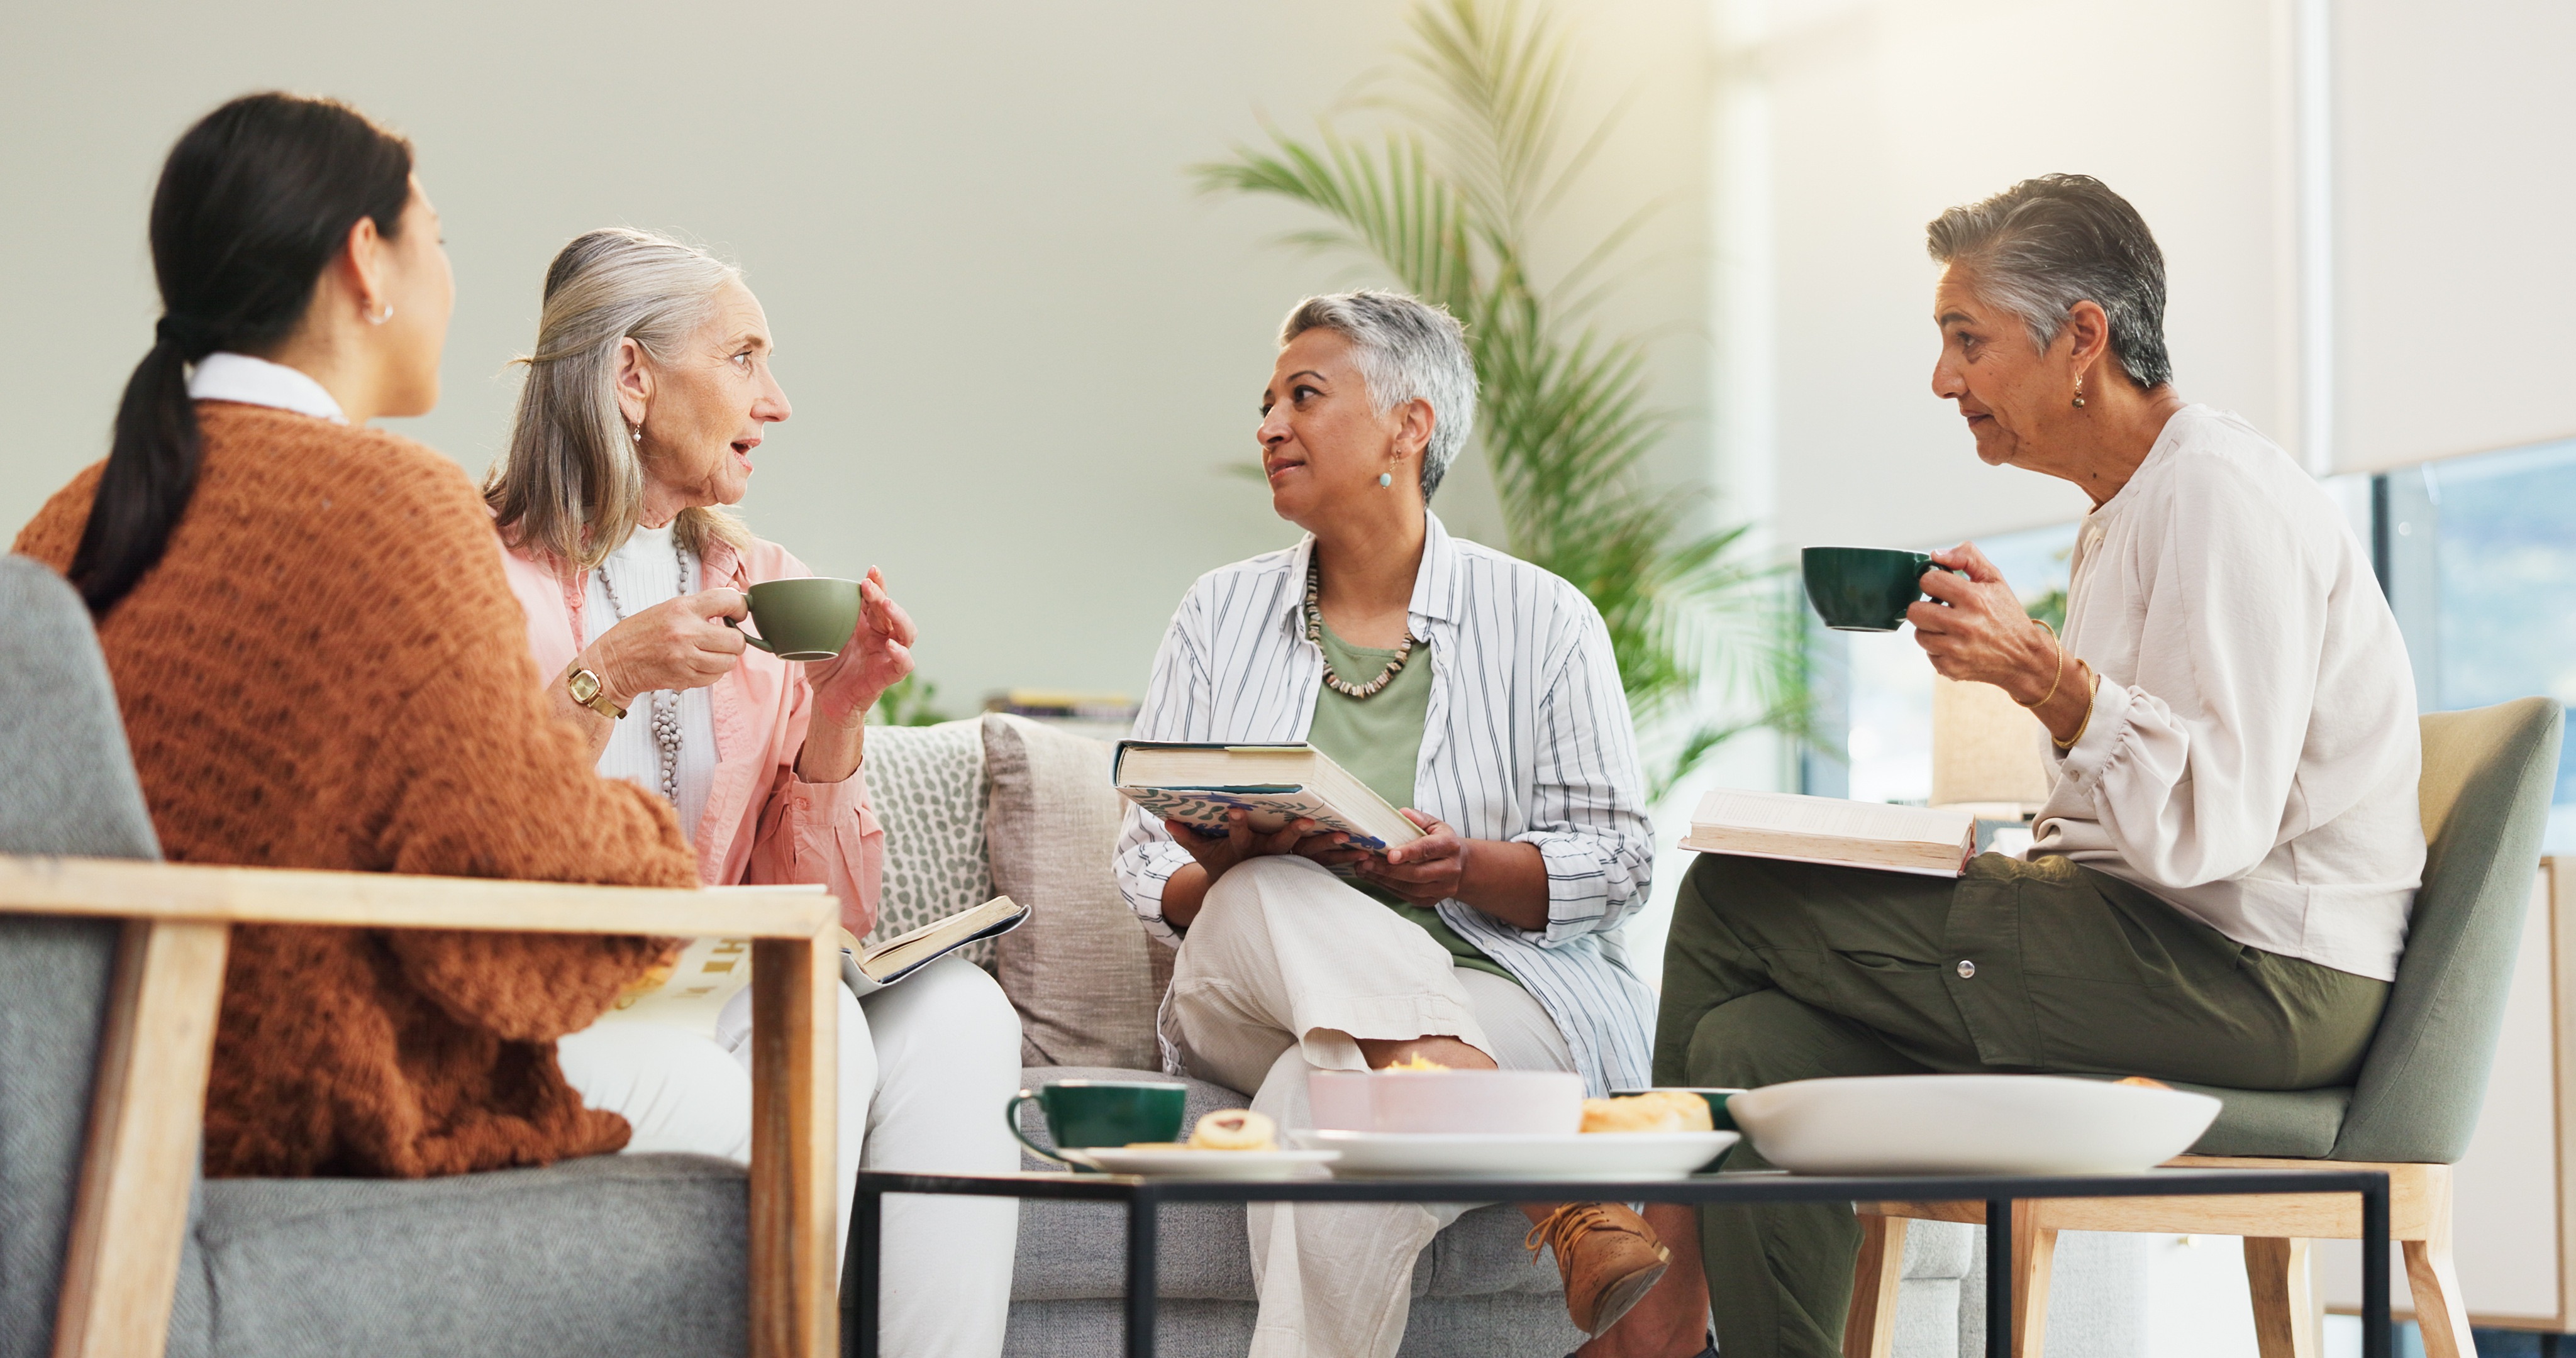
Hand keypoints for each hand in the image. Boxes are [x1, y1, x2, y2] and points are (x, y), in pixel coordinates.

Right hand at [585, 587, 748, 705]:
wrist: (613, 662)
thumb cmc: (640, 632)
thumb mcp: (668, 608)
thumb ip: (701, 604)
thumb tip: (736, 592)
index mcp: (682, 608)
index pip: (728, 600)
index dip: (741, 607)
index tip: (738, 613)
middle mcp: (686, 632)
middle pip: (736, 639)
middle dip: (735, 640)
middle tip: (725, 638)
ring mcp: (686, 657)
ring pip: (729, 661)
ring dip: (725, 658)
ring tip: (711, 653)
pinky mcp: (685, 678)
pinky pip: (715, 677)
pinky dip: (713, 672)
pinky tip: (699, 664)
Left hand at [804, 567, 917, 730]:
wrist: (826, 701)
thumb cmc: (825, 668)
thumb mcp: (816, 637)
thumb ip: (813, 618)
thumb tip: (793, 593)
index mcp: (867, 625)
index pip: (877, 600)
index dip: (878, 584)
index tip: (871, 570)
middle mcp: (881, 637)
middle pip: (891, 612)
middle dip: (882, 595)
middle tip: (869, 585)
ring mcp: (886, 656)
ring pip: (906, 633)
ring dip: (898, 617)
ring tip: (885, 605)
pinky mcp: (887, 676)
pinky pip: (904, 665)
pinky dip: (901, 655)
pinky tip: (891, 646)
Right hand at [1163, 811, 1349, 885]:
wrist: (1242, 898)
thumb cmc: (1222, 866)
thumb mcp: (1202, 853)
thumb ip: (1188, 836)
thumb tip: (1166, 819)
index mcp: (1242, 852)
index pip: (1237, 836)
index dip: (1236, 825)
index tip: (1235, 811)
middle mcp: (1267, 859)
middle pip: (1281, 846)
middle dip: (1294, 832)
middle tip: (1308, 819)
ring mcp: (1288, 866)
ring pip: (1310, 856)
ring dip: (1328, 847)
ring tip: (1347, 838)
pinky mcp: (1305, 871)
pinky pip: (1328, 865)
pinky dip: (1345, 860)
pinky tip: (1365, 852)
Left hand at [1354, 810, 1469, 905]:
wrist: (1459, 865)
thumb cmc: (1441, 841)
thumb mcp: (1435, 825)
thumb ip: (1419, 818)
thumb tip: (1402, 813)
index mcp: (1450, 846)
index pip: (1428, 849)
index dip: (1409, 852)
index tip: (1390, 855)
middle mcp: (1450, 869)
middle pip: (1418, 873)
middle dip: (1389, 870)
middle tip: (1367, 863)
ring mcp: (1443, 888)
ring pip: (1411, 888)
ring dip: (1385, 880)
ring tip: (1365, 870)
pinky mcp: (1434, 900)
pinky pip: (1409, 897)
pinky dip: (1389, 889)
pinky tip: (1374, 879)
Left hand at [1907, 542, 2061, 703]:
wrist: (2024, 656)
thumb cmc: (2006, 614)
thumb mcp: (1995, 579)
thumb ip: (1967, 557)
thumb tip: (1935, 555)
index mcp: (1973, 597)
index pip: (1928, 581)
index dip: (1934, 583)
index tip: (1943, 589)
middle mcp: (1963, 624)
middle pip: (1915, 611)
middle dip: (1925, 608)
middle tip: (1941, 609)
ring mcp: (1956, 650)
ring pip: (1919, 635)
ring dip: (1931, 630)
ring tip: (1950, 628)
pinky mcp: (1952, 669)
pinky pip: (1929, 655)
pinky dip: (1940, 650)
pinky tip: (1957, 645)